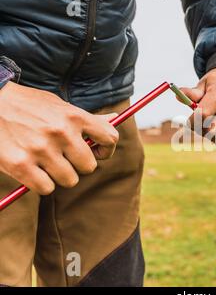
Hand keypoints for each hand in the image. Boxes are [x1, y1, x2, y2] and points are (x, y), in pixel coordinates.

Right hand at [0, 82, 118, 194]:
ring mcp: (41, 149)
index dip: (106, 149)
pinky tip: (34, 171)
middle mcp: (61, 132)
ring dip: (60, 176)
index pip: (110, 138)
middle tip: (65, 158)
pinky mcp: (20, 165)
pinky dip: (42, 184)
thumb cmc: (28, 105)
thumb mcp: (60, 105)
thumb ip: (87, 117)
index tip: (96, 151)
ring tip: (46, 163)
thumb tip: (116, 118)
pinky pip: (47, 189)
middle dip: (79, 165)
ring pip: (70, 180)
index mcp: (73, 116)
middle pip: (89, 166)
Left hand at [180, 68, 215, 145]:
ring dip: (211, 138)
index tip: (189, 122)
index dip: (192, 122)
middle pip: (214, 129)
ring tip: (207, 129)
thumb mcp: (203, 83)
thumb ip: (192, 92)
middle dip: (201, 131)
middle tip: (197, 126)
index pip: (204, 114)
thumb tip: (178, 96)